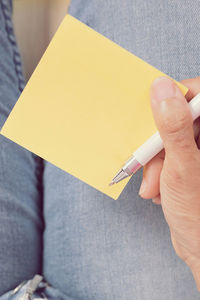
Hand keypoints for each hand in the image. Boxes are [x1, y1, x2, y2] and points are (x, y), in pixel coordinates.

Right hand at [139, 76, 199, 289]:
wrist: (199, 248)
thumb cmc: (197, 215)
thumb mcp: (181, 167)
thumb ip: (173, 127)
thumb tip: (162, 88)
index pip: (197, 93)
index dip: (175, 97)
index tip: (155, 112)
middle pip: (178, 119)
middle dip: (158, 145)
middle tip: (152, 166)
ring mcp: (197, 151)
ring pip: (168, 139)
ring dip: (155, 162)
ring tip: (156, 186)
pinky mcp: (188, 162)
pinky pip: (167, 154)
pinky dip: (158, 170)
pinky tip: (160, 188)